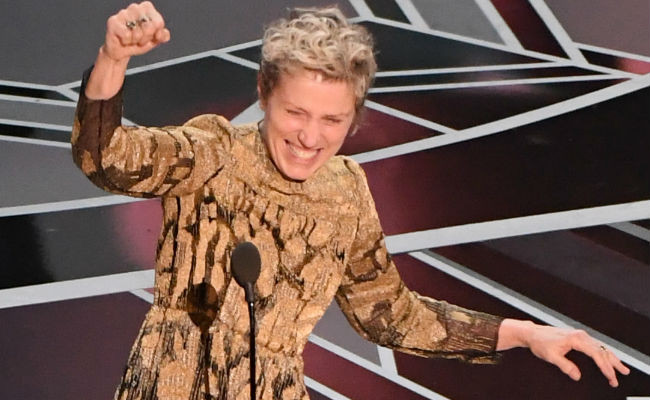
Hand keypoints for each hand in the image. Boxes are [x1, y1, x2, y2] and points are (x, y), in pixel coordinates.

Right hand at [102, 1, 169, 62]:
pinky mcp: (113, 21)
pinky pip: (127, 35)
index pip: (158, 22)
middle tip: (140, 39)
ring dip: (136, 40)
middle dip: (146, 38)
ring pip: (137, 31)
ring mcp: (123, 13)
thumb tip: (164, 33)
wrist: (121, 51)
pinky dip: (127, 41)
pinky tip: (123, 39)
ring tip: (131, 39)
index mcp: (147, 9)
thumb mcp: (154, 40)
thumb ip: (163, 36)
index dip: (156, 33)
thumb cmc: (137, 42)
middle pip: (149, 27)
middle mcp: (135, 8)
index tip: (150, 36)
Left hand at [498, 319, 629, 386]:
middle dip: (613, 363)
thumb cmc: (540, 342)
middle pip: (602, 349)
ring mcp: (580, 335)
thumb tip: (577, 375)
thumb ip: (565, 366)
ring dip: (611, 358)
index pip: (596, 354)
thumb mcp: (551, 356)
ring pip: (600, 347)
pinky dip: (604, 353)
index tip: (610, 376)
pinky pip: (595, 345)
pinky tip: (608, 359)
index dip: (605, 366)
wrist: (532, 333)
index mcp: (576, 339)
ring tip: (621, 369)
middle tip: (621, 374)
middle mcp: (580, 335)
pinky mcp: (578, 337)